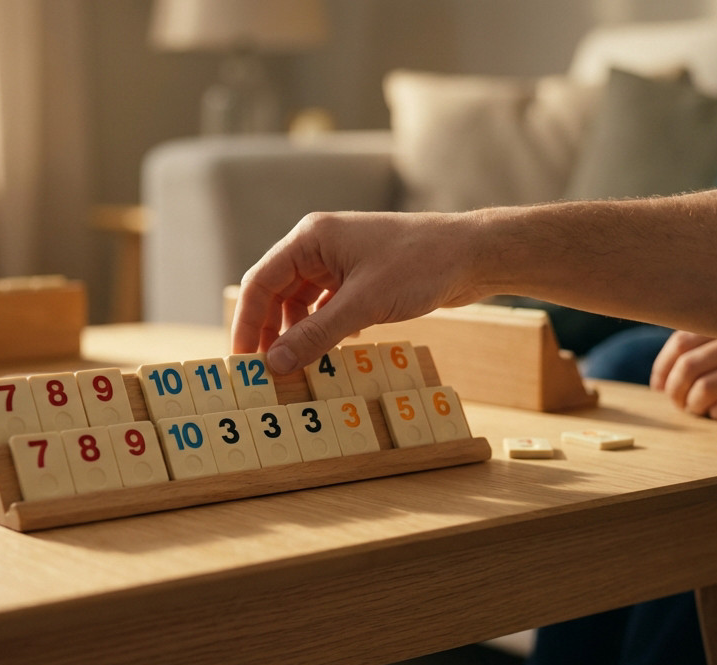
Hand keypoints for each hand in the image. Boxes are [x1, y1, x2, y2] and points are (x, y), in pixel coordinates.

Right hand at [230, 211, 486, 373]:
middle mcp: (320, 247)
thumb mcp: (362, 304)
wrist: (473, 255)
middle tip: (266, 373)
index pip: (261, 282)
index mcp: (310, 238)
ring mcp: (341, 263)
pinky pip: (328, 309)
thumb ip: (316, 335)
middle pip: (278, 294)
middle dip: (271, 333)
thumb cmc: (420, 265)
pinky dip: (324, 332)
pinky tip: (330, 355)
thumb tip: (275, 364)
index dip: (247, 323)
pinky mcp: (361, 279)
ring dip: (299, 336)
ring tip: (297, 369)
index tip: (243, 361)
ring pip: (303, 304)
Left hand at [649, 331, 716, 420]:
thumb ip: (709, 345)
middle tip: (678, 402)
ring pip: (706, 389)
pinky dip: (716, 414)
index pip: (681, 341)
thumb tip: (660, 382)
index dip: (662, 367)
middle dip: (674, 390)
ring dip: (693, 405)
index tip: (659, 386)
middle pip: (689, 366)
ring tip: (697, 409)